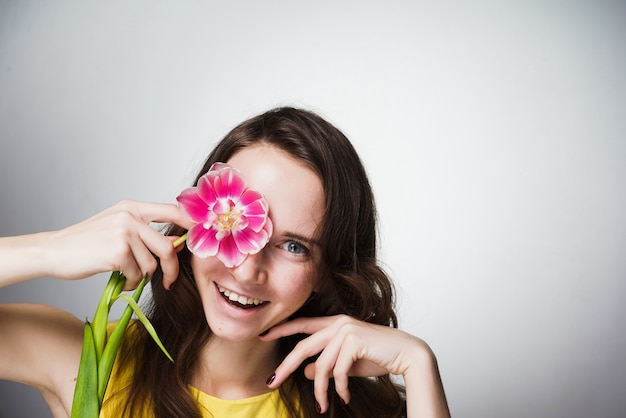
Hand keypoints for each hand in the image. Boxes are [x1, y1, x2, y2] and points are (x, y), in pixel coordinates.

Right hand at [41, 200, 192, 288]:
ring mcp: (123, 232)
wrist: (53, 251)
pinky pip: (137, 274)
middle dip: (172, 269)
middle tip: (169, 281)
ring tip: (127, 277)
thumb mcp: (118, 230)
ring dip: (142, 277)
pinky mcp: (117, 251)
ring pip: (151, 264)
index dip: (192, 223)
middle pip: (167, 246)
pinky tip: (118, 280)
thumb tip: (177, 244)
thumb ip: (146, 234)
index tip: (203, 235)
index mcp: (132, 207)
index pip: (173, 210)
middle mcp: (130, 216)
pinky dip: (130, 282)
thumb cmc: (87, 243)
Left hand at [260, 315, 434, 413]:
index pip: (303, 324)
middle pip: (303, 347)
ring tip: (322, 405)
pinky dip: (339, 388)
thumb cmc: (378, 356)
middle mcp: (338, 322)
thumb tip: (305, 370)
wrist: (407, 354)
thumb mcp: (346, 363)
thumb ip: (326, 363)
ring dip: (320, 390)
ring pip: (321, 366)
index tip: (263, 335)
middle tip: (272, 382)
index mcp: (335, 322)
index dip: (282, 329)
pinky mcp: (354, 341)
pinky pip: (338, 372)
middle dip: (285, 366)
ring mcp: (346, 330)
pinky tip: (344, 397)